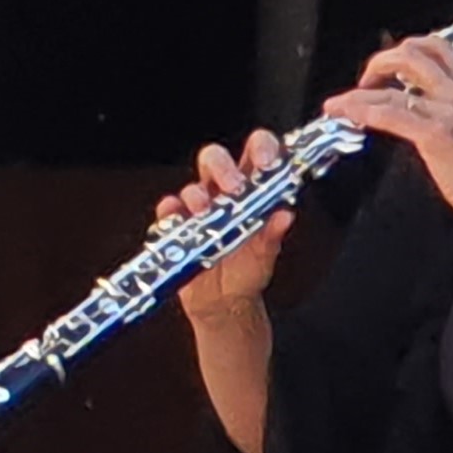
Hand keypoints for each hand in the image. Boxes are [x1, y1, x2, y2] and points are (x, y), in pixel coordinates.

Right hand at [156, 128, 288, 321]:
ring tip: (205, 211)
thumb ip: (274, 235)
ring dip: (196, 195)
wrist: (224, 304)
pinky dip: (170, 212)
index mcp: (250, 193)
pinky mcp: (176, 227)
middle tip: (233, 187)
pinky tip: (176, 219)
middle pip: (215, 160)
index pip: (255, 154)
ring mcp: (197, 210)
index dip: (260, 148)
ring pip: (191, 186)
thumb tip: (285, 215)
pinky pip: (167, 212)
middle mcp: (221, 194)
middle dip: (222, 167)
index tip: (265, 161)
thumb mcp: (266, 255)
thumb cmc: (247, 273)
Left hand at [322, 36, 452, 230]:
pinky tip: (346, 114)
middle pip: (411, 54)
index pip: (438, 47)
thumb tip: (415, 103)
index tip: (388, 65)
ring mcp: (448, 112)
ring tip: (340, 104)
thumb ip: (450, 109)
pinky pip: (388, 114)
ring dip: (357, 94)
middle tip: (364, 82)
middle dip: (379, 62)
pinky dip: (360, 110)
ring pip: (391, 88)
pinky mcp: (435, 134)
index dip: (406, 49)